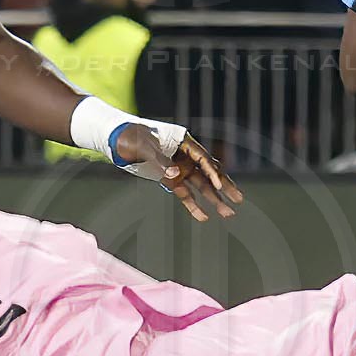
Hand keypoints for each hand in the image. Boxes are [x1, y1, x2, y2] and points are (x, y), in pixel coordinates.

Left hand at [120, 125, 242, 218]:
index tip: (218, 185)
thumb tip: (175, 175)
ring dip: (215, 199)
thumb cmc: (130, 137)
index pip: (203, 158)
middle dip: (224, 187)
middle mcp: (186, 157)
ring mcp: (180, 169)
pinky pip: (185, 194)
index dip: (212, 172)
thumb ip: (160, 162)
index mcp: (183, 143)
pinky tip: (204, 218)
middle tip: (239, 199)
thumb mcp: (143, 147)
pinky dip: (194, 206)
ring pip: (202, 186)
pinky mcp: (170, 181)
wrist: (116, 139)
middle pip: (210, 173)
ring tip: (229, 214)